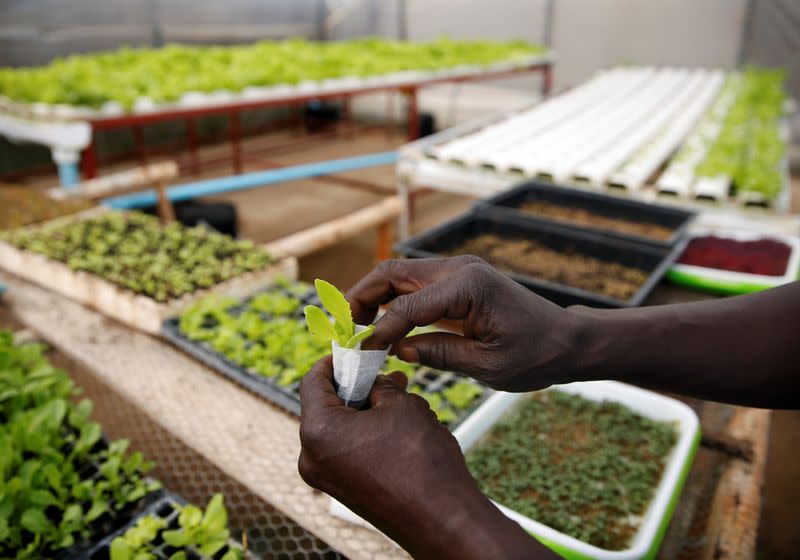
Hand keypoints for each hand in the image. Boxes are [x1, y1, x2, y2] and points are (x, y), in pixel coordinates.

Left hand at [298, 357, 555, 559]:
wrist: (443, 517)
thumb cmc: (420, 460)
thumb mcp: (401, 404)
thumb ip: (380, 386)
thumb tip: (374, 383)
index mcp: (318, 431)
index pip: (312, 382)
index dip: (333, 361)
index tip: (351, 352)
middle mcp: (312, 458)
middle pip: (325, 406)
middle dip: (356, 387)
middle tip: (382, 374)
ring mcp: (327, 478)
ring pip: (340, 429)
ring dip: (365, 410)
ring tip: (400, 399)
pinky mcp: (344, 490)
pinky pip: (348, 450)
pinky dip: (367, 433)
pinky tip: (398, 426)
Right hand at [347, 256, 581, 391]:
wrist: (566, 341)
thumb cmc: (534, 355)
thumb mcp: (486, 365)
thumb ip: (437, 353)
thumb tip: (395, 349)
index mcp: (467, 287)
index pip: (406, 306)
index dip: (378, 330)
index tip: (361, 353)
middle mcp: (460, 269)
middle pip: (393, 272)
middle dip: (362, 295)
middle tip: (343, 325)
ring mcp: (459, 271)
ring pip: (401, 274)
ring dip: (374, 294)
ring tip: (354, 323)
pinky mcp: (460, 280)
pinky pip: (416, 284)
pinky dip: (393, 298)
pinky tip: (382, 321)